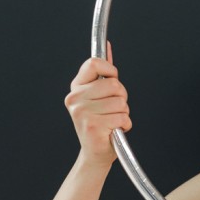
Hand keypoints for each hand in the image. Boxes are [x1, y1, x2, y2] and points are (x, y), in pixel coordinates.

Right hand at [64, 41, 131, 165]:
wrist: (95, 153)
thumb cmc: (100, 123)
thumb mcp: (99, 95)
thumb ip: (104, 72)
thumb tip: (107, 47)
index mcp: (76, 87)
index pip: (95, 63)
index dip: (111, 70)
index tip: (113, 80)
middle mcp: (75, 98)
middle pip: (114, 84)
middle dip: (122, 97)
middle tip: (112, 109)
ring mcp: (82, 112)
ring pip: (121, 102)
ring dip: (123, 113)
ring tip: (112, 121)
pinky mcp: (93, 126)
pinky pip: (123, 117)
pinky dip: (125, 125)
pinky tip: (113, 131)